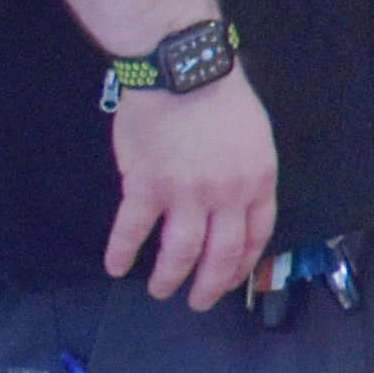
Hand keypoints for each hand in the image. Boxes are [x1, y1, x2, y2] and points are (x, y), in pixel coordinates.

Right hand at [106, 77, 281, 310]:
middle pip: (220, 254)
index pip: (256, 235)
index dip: (243, 262)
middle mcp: (226, 196)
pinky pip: (133, 231)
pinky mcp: (146, 188)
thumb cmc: (221, 95)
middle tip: (197, 302)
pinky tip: (116, 266)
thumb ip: (247, 172)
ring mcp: (185, 195)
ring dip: (169, 278)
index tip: (232, 278)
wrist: (182, 71)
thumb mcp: (255, 135)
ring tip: (161, 290)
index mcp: (257, 180)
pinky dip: (122, 253)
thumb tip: (236, 201)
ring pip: (180, 253)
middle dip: (209, 285)